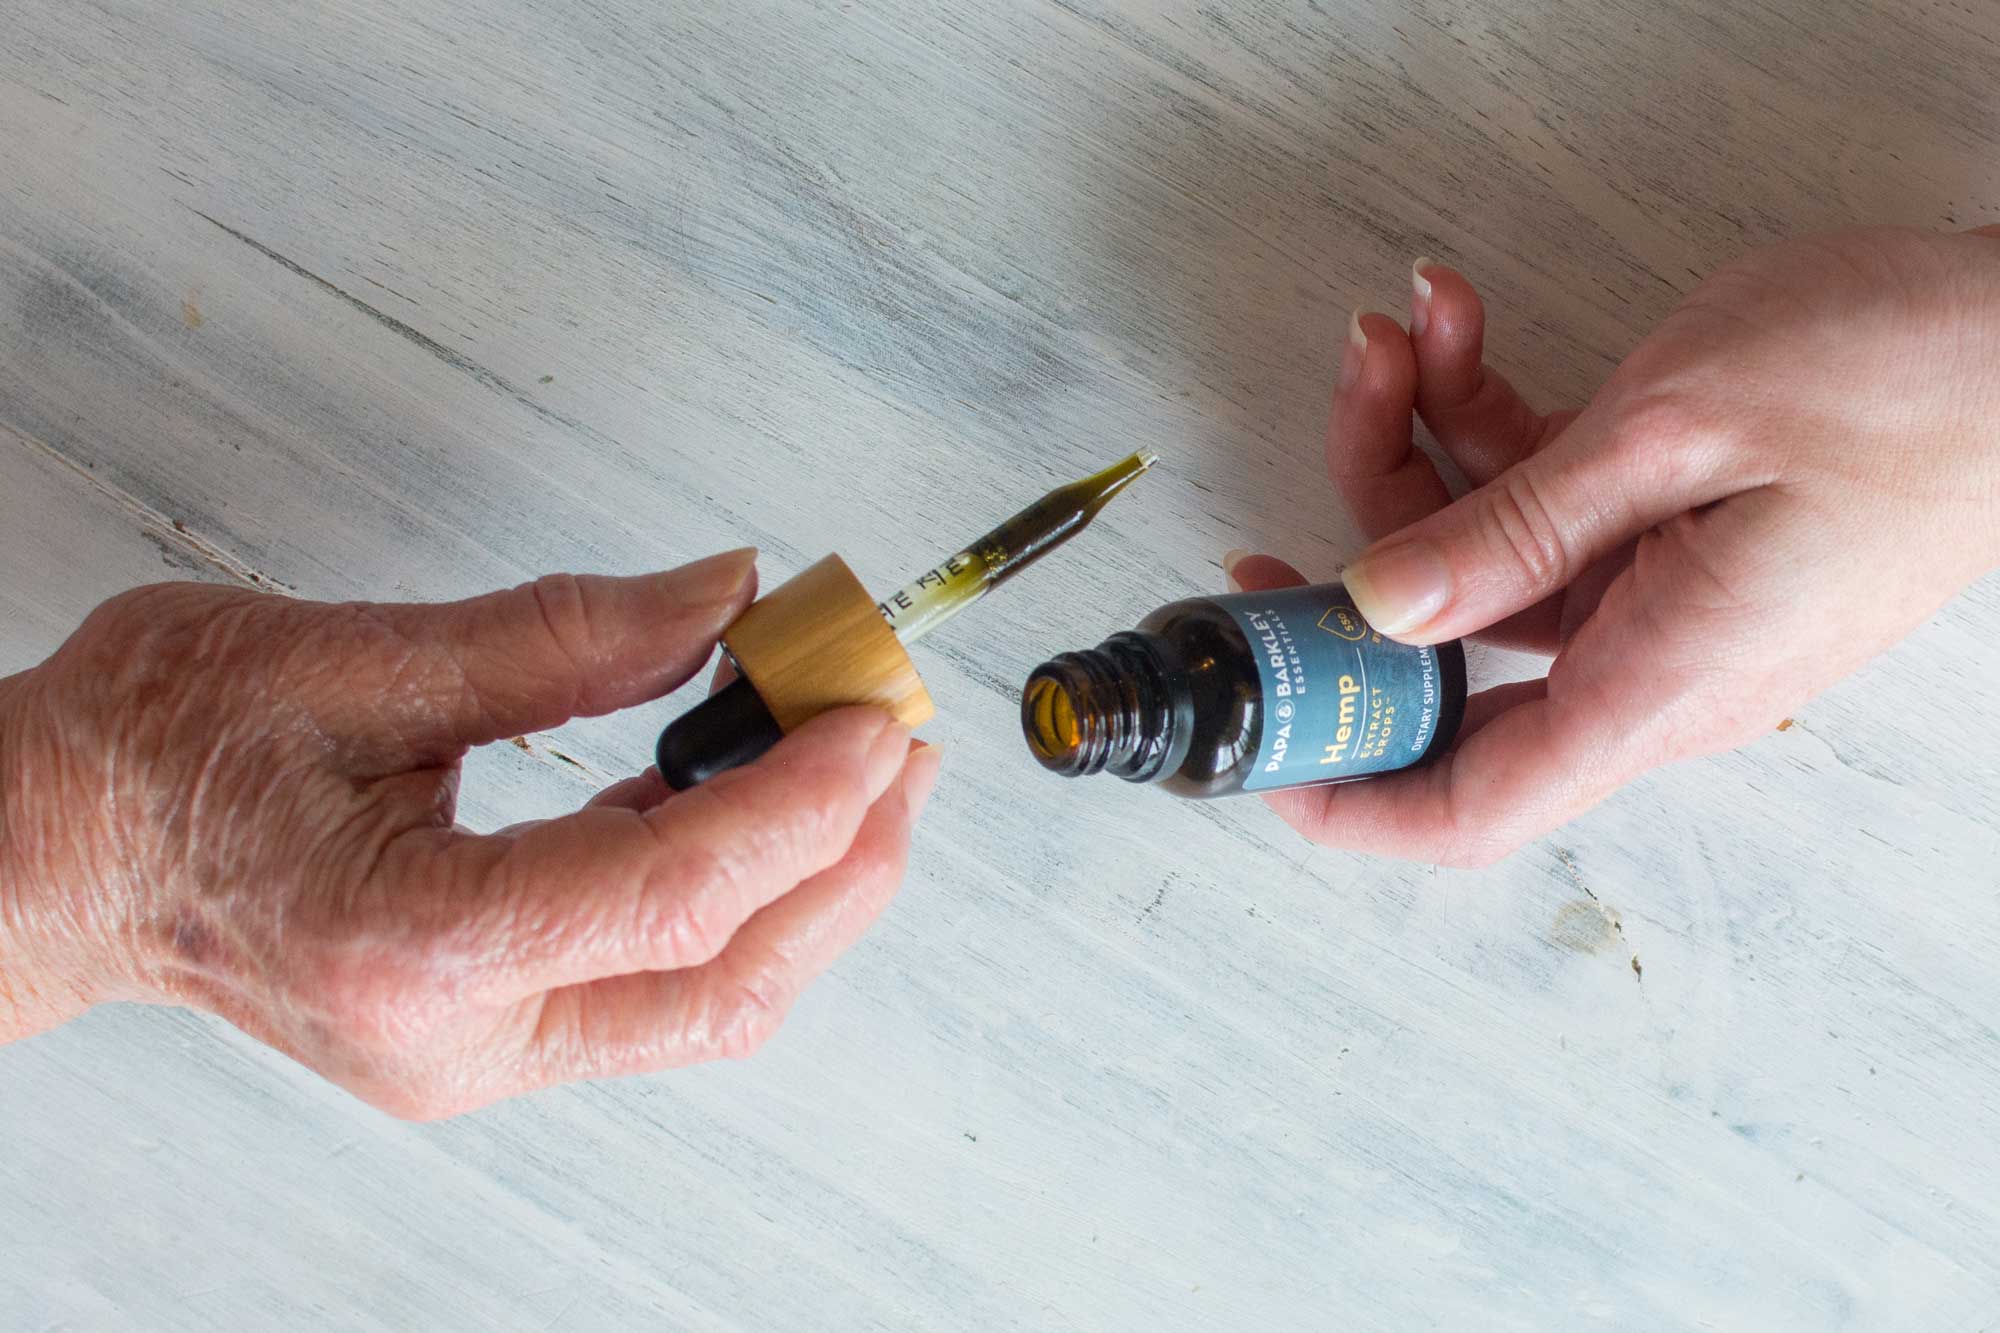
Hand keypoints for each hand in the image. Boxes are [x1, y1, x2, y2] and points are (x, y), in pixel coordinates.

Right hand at [0, 550, 938, 1116]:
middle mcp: (458, 1034)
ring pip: (702, 998)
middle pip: (719, 984)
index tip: (872, 716)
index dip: (797, 805)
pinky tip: (756, 793)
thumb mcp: (346, 661)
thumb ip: (556, 637)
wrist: (52, 853)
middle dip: (842, 864)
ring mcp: (480, 1051)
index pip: (668, 899)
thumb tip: (724, 595)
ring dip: (804, 883)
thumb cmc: (153, 758)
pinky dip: (730, 890)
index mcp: (409, 947)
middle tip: (900, 742)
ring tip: (856, 762)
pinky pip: (654, 977)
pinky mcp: (492, 1029)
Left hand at [1233, 225, 1999, 864]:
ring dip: (1413, 459)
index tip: (1257, 753)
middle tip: (1268, 530)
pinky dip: (1486, 432)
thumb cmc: (1904, 376)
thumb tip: (1379, 606)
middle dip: (1346, 587)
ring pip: (1481, 575)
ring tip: (1396, 339)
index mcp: (1654, 681)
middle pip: (1446, 678)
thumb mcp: (1671, 433)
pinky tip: (1458, 333)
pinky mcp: (1670, 544)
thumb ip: (1512, 526)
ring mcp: (1659, 607)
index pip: (1469, 807)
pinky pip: (1542, 518)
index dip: (1349, 799)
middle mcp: (1650, 669)